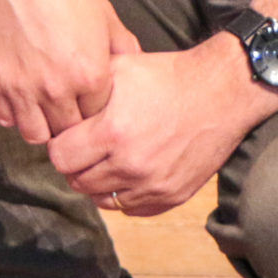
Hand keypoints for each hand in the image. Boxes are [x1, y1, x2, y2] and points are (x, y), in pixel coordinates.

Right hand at [0, 0, 140, 144]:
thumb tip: (136, 71)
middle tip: (71, 107)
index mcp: (89, 76)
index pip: (99, 120)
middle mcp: (55, 90)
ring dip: (43, 125)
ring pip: (36, 136)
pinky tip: (22, 95)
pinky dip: (15, 112)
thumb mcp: (106, 17)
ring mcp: (20, 89)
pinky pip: (6, 118)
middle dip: (72, 123)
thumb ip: (125, 50)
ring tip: (45, 107)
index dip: (97, 112)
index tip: (92, 101)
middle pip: (69, 134)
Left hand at [47, 37, 277, 217]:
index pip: (60, 156)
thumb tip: (57, 100)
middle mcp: (130, 165)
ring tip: (104, 159)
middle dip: (75, 164)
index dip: (58, 144)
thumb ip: (85, 88)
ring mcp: (153, 185)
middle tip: (83, 147)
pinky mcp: (172, 196)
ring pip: (102, 199)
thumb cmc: (167, 76)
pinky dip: (123, 194)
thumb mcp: (119, 69)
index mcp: (112, 132)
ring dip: (97, 181)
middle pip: (77, 181)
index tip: (67, 135)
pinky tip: (125, 172)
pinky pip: (131, 209)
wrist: (220, 93)